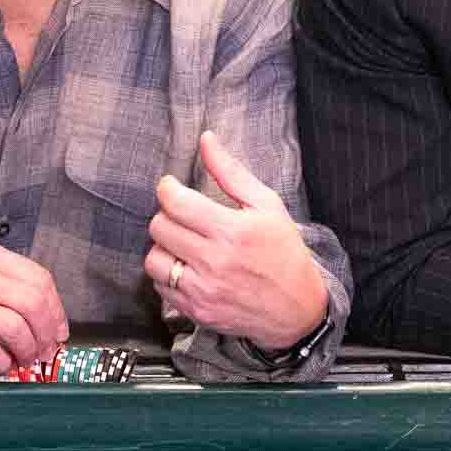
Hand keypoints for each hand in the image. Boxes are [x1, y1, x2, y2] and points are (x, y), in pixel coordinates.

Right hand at [0, 239, 67, 374]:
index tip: (59, 328)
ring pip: (13, 328)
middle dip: (46, 333)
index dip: (56, 309)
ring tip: (26, 358)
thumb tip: (49, 315)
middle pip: (31, 303)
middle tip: (46, 349)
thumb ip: (7, 279)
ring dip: (27, 350)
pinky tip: (3, 364)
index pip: (38, 278)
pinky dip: (2, 362)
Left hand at [144, 130, 328, 350]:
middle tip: (183, 216)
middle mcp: (216, 261)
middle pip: (160, 227)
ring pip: (154, 258)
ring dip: (163, 246)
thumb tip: (206, 139)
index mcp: (234, 230)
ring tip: (183, 243)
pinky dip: (167, 273)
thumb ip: (231, 172)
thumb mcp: (266, 205)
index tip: (172, 187)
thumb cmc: (283, 251)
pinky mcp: (197, 311)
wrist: (296, 308)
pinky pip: (160, 286)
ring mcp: (204, 290)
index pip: (176, 202)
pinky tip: (187, 267)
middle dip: (167, 215)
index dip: (167, 189)